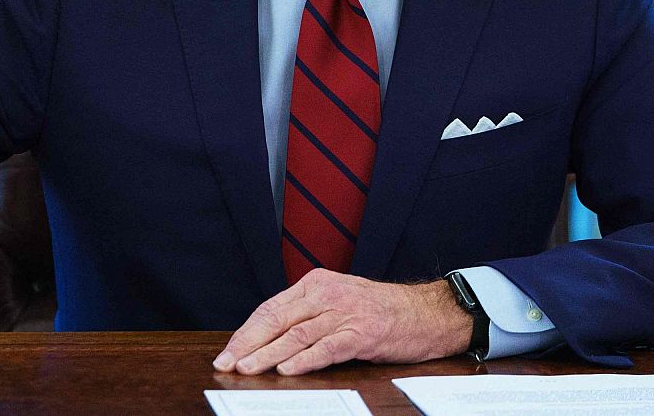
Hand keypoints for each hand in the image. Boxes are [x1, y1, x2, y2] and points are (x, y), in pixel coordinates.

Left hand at [213, 270, 471, 375]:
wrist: (426, 312)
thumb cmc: (380, 311)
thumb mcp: (338, 301)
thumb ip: (307, 314)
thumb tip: (268, 339)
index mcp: (316, 284)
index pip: (271, 308)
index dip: (246, 332)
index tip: (228, 351)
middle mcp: (326, 294)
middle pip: (277, 319)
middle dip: (248, 343)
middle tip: (227, 363)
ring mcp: (344, 313)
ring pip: (297, 334)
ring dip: (268, 353)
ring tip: (248, 368)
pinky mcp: (362, 333)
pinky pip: (327, 347)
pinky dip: (305, 359)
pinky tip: (287, 369)